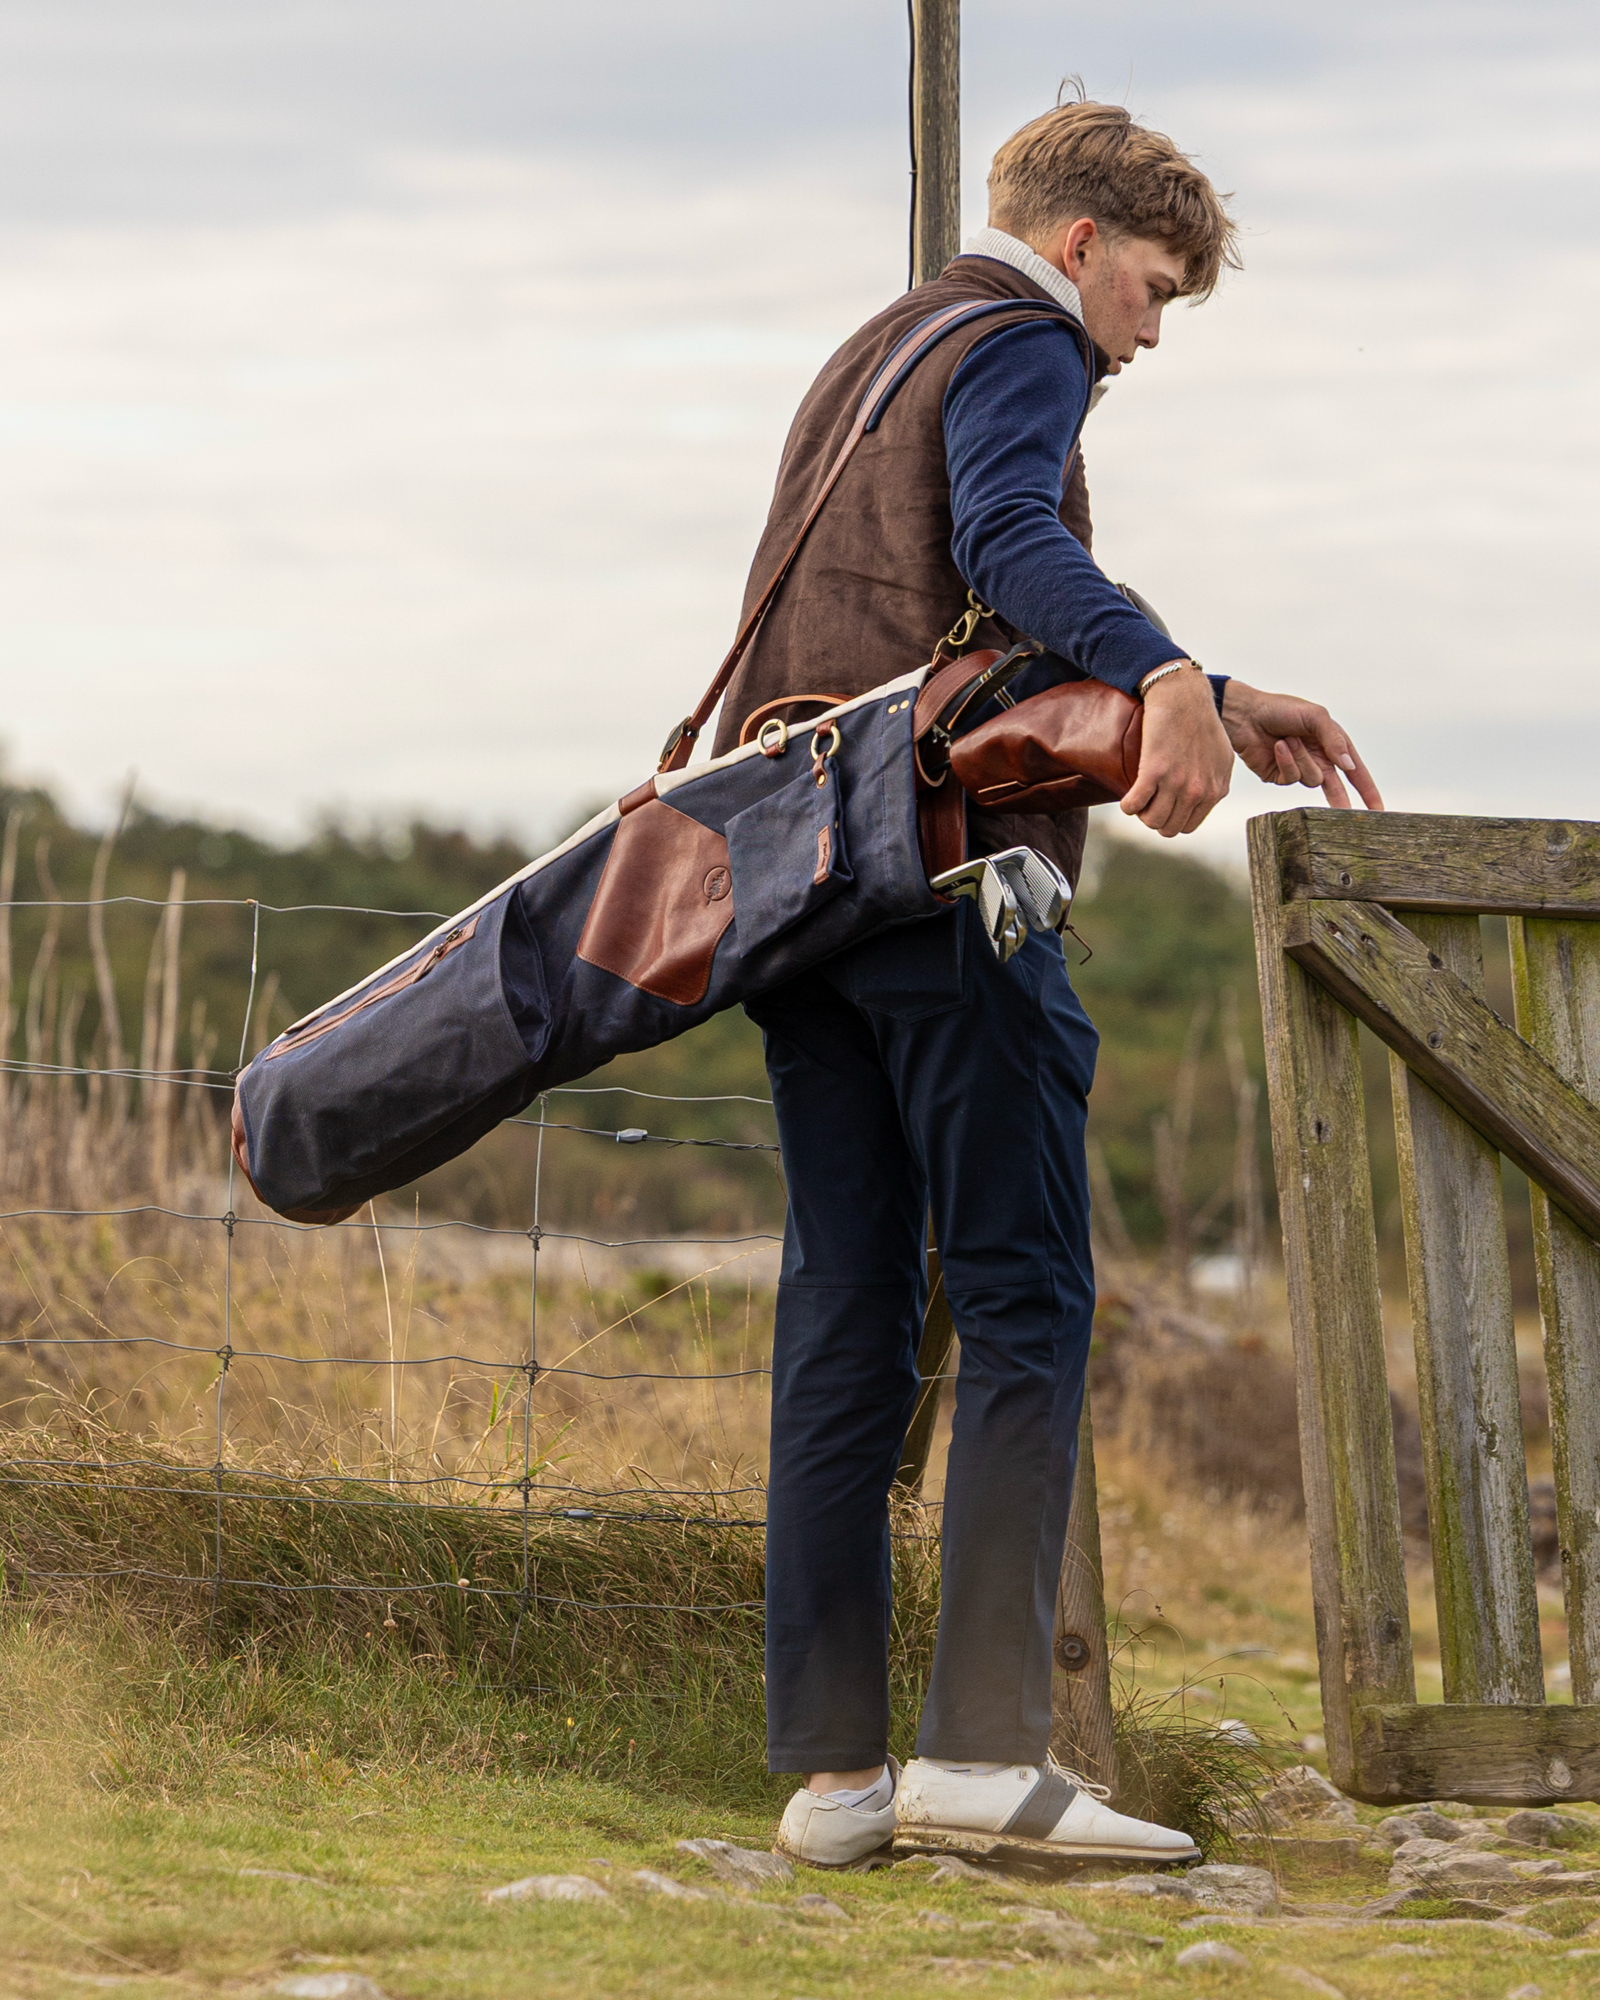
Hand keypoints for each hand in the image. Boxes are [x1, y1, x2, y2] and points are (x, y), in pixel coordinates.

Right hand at [1120, 664, 1233, 836]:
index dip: (1172, 818)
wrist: (1182, 696)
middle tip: (1148, 801)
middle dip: (1156, 818)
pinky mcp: (1155, 771)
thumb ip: (1214, 781)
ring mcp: (1178, 783)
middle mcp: (1199, 790)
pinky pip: (1134, 805)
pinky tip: (1127, 796)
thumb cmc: (1200, 720)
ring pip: (1152, 821)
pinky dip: (1127, 805)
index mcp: (1216, 789)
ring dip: (1141, 813)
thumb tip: (1204, 798)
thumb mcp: (1221, 756)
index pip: (1188, 826)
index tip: (1163, 804)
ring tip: (1139, 797)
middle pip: (1169, 828)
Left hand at [1220, 682, 1383, 809]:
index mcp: (1331, 743)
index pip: (1355, 770)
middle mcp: (1317, 758)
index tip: (1378, 810)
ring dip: (1302, 759)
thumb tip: (1349, 766)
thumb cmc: (1281, 709)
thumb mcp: (1315, 716)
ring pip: (1312, 780)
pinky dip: (1286, 762)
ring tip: (1288, 739)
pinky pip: (1291, 779)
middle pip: (1336, 788)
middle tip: (1348, 816)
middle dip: (1342, 801)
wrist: (1245, 714)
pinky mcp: (1279, 776)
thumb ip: (1333, 739)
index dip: (1367, 790)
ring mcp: (1298, 769)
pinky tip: (1278, 747)